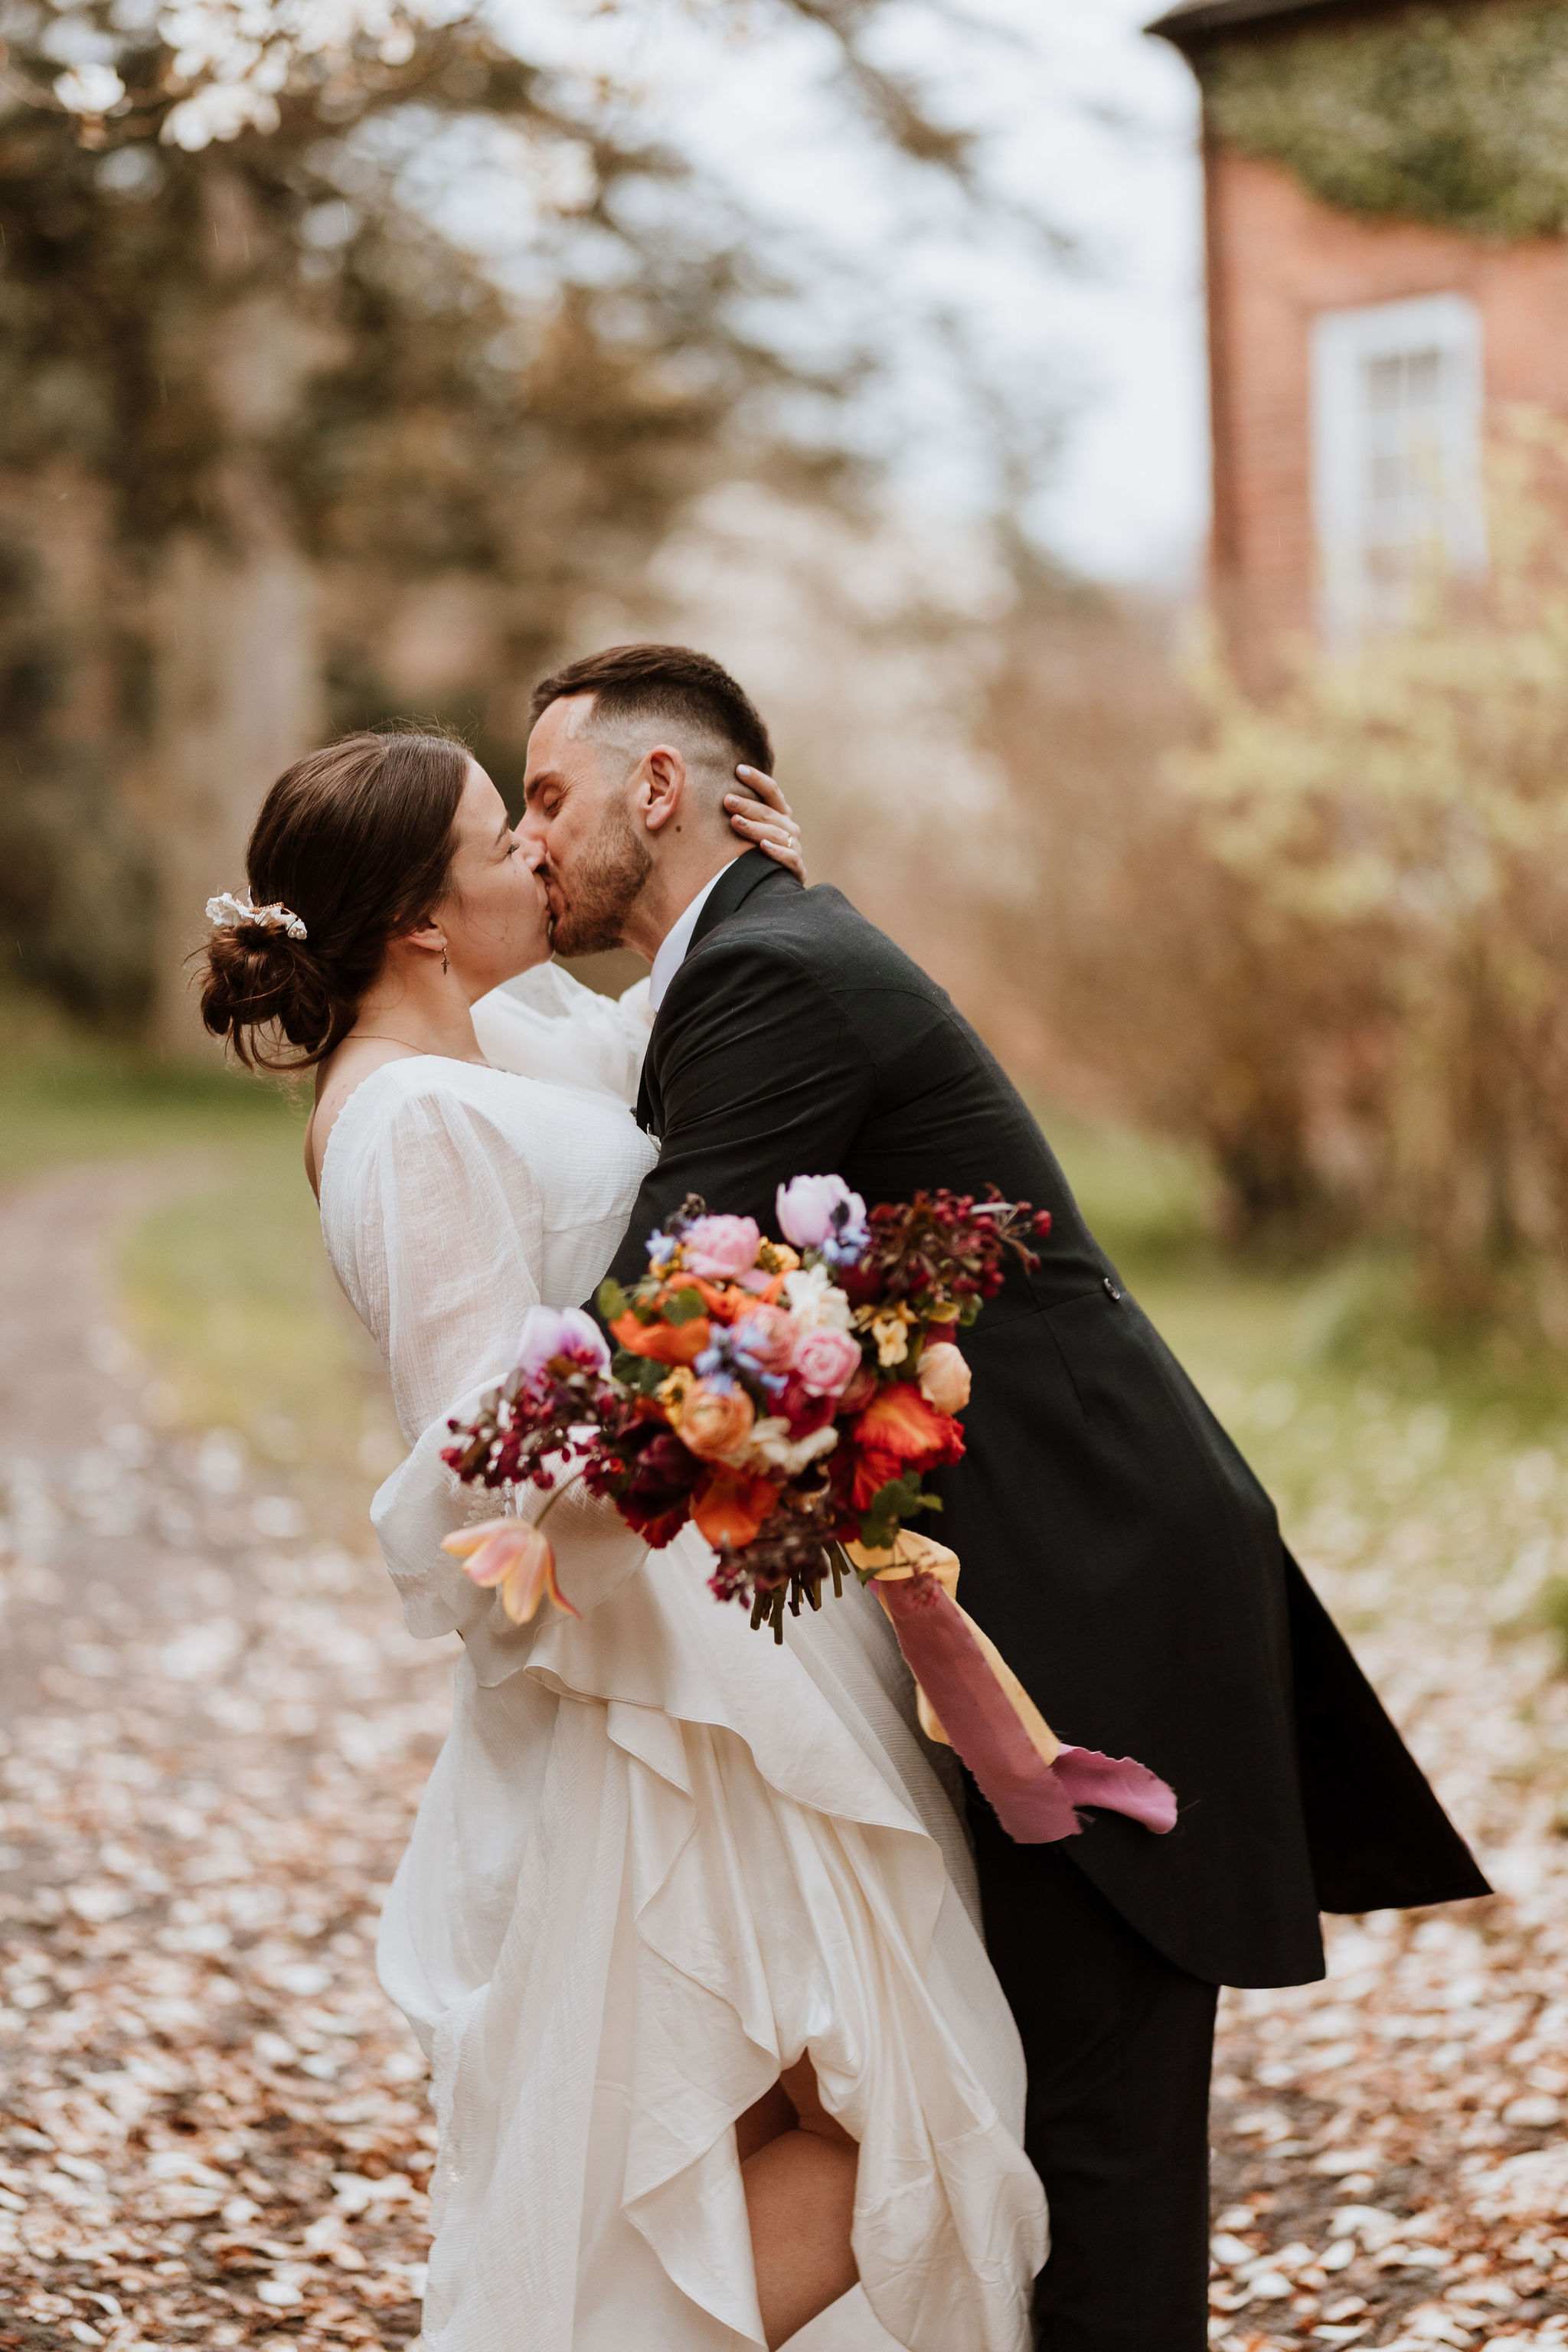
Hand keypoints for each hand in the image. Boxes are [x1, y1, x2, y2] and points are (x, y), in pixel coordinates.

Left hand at [726, 766, 804, 881]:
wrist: (775, 887)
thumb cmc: (756, 854)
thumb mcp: (751, 831)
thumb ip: (741, 813)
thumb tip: (714, 794)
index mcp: (780, 814)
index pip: (771, 791)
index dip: (757, 779)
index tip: (738, 769)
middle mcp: (789, 828)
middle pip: (769, 812)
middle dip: (747, 805)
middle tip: (727, 801)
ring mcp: (794, 848)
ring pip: (776, 834)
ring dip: (755, 827)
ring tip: (735, 822)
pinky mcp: (797, 869)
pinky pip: (790, 858)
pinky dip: (777, 851)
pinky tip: (763, 846)